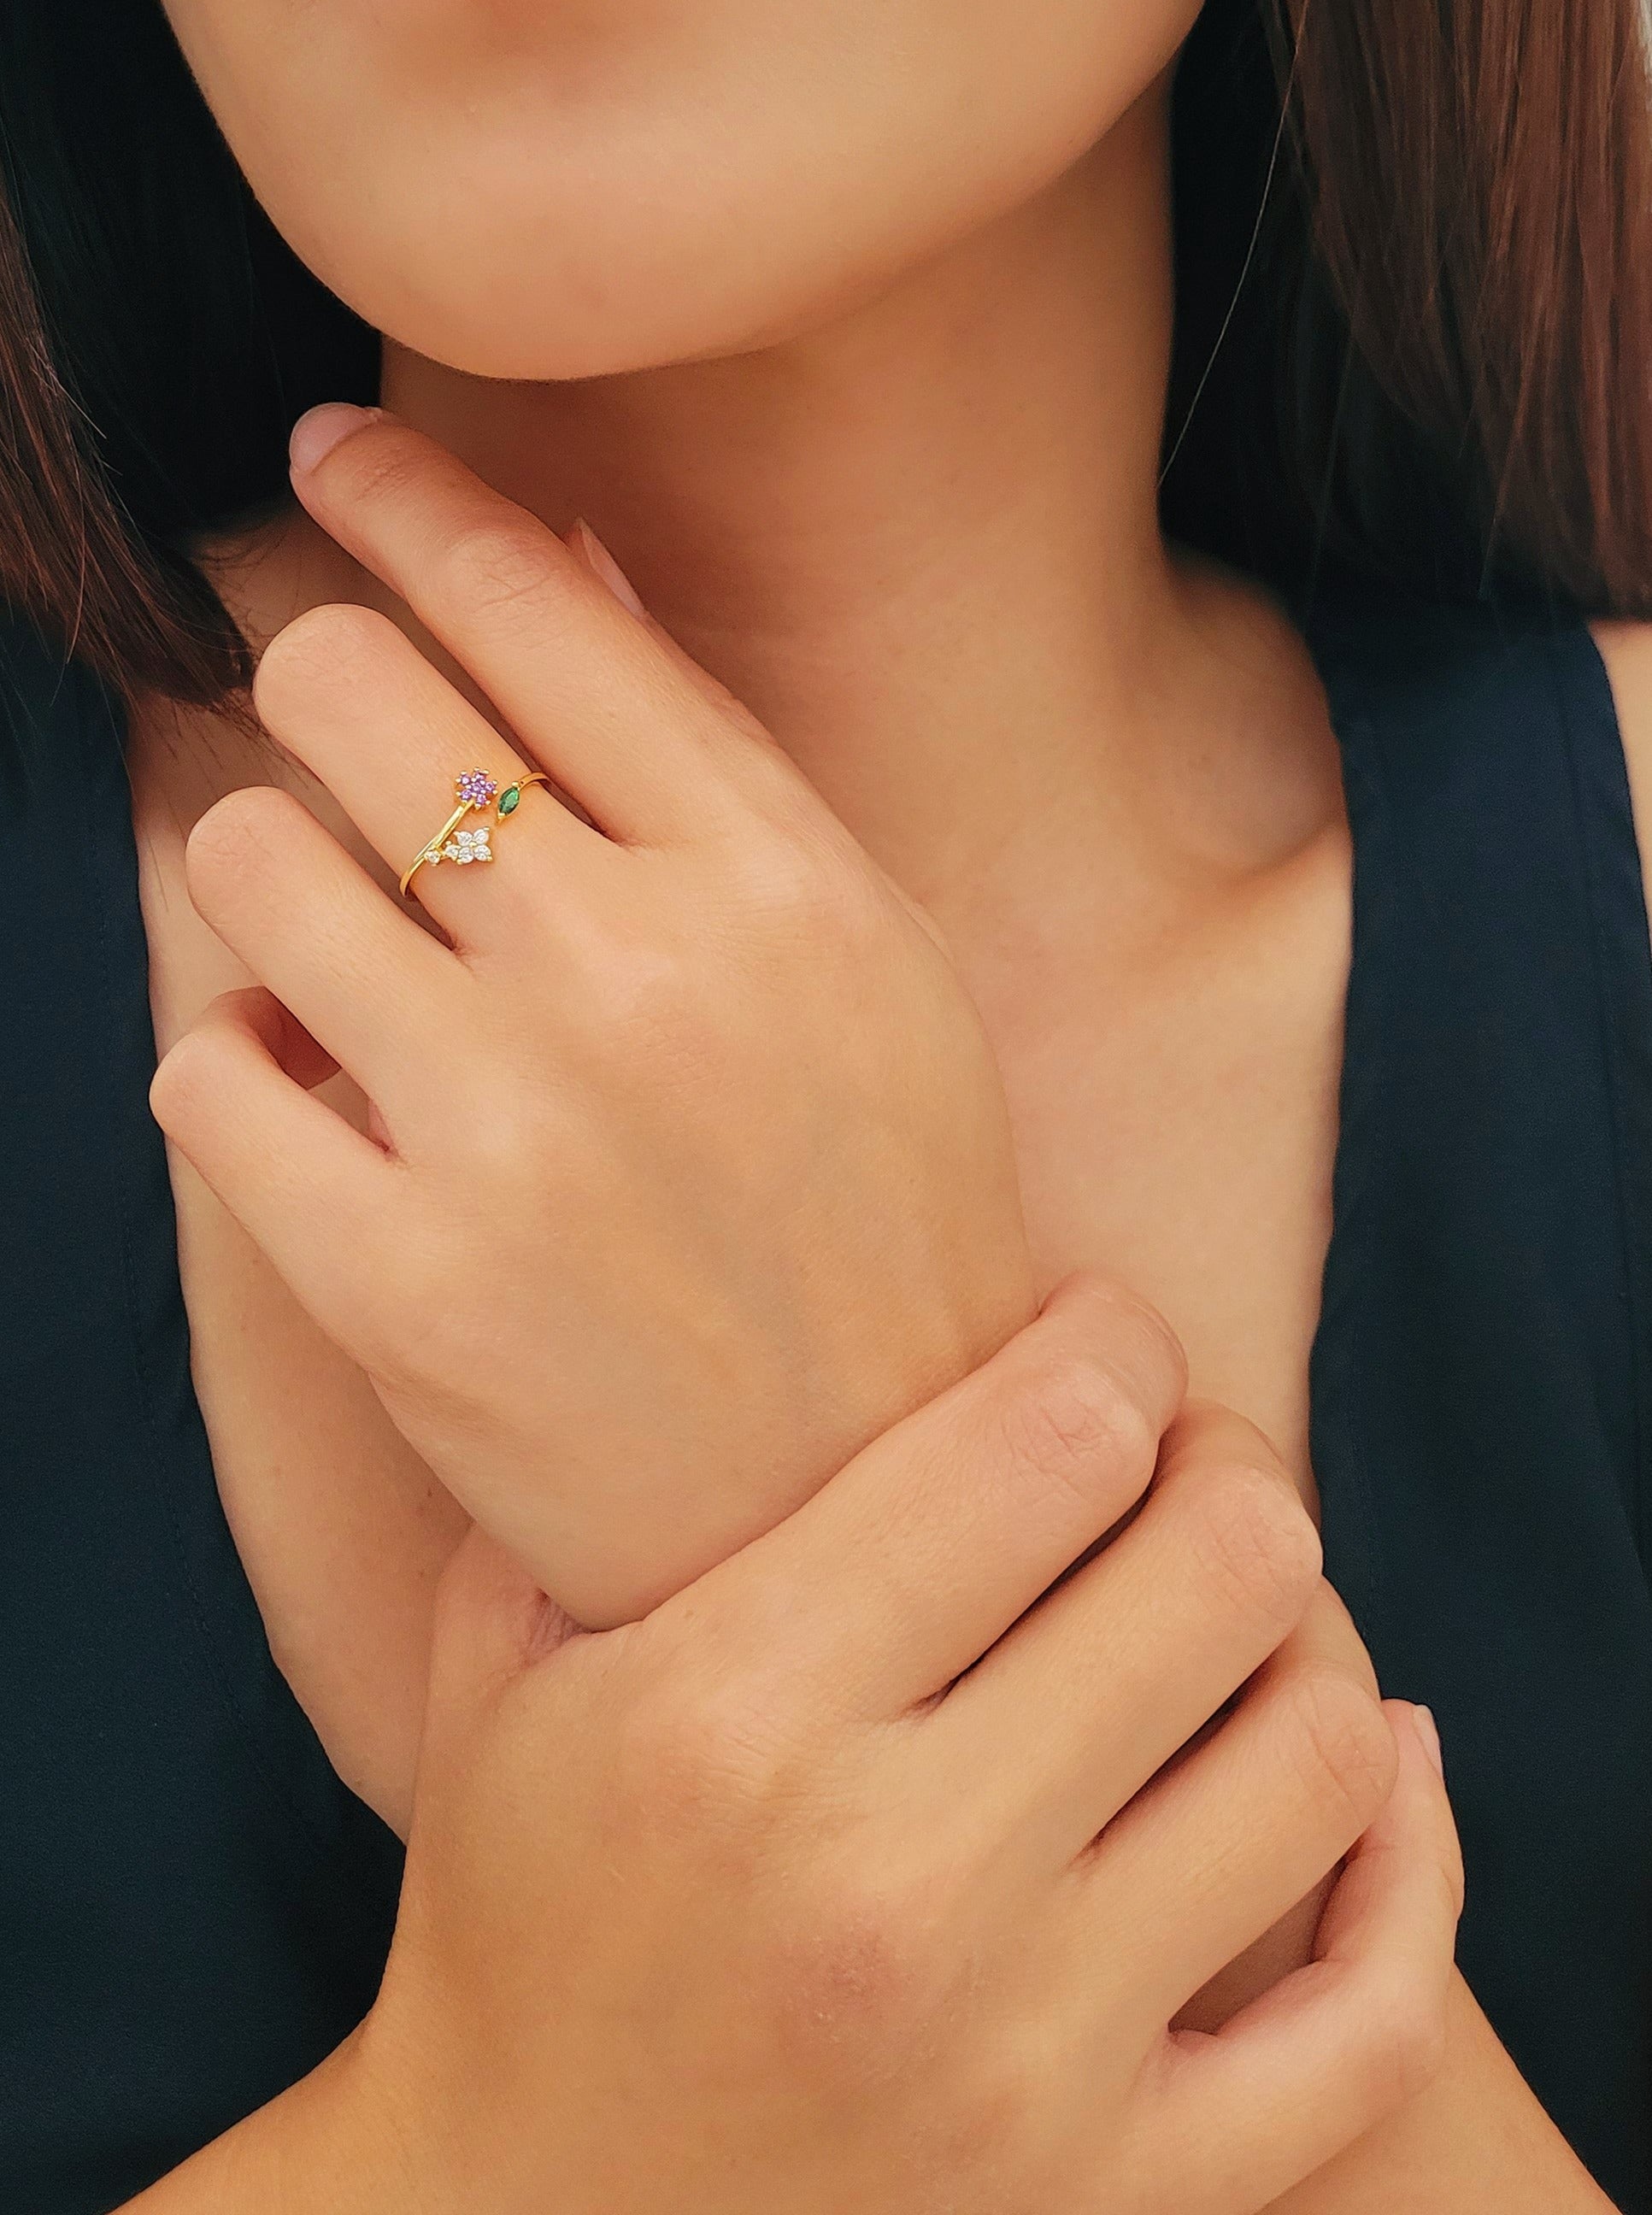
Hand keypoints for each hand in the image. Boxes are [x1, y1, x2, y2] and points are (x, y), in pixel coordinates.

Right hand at [139, 1281, 1454, 2214]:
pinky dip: (1409, 1864)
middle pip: (1224, 1564)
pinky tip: (1371, 1775)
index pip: (1051, 1441)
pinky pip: (1369, 2010)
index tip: (1098, 1339)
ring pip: (1322, 1753)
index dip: (1114, 1343)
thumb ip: (576, 1492)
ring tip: (1239, 1619)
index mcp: (734, 1722)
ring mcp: (1029, 2060)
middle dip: (1225, 1465)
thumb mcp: (501, 1686)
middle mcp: (896, 1884)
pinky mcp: (1116, 2200)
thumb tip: (688, 1320)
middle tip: (1179, 1467)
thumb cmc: (515, 1929)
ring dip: (1307, 1643)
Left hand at [150, 405, 1034, 1626]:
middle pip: (348, 690)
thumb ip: (714, 769)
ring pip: (244, 857)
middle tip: (353, 761)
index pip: (537, 605)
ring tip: (358, 978)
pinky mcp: (396, 1282)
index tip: (331, 458)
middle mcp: (647, 978)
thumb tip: (560, 562)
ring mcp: (512, 1131)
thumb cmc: (879, 1228)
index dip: (405, 499)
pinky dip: (246, 1074)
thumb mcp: (868, 973)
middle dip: (322, 693)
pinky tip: (337, 1121)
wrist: (864, 1513)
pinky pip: (204, 1069)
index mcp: (785, 884)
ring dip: (277, 893)